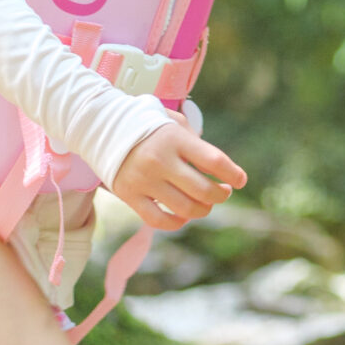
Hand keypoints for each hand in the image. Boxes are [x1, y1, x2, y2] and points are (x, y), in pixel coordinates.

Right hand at [110, 120, 245, 229]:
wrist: (104, 129)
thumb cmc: (149, 126)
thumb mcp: (174, 122)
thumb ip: (196, 143)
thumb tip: (221, 171)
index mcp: (175, 139)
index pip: (214, 161)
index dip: (234, 174)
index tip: (240, 180)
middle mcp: (160, 160)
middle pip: (204, 190)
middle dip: (221, 195)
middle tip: (224, 192)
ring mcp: (143, 180)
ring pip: (185, 208)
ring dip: (203, 210)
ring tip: (205, 203)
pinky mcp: (129, 195)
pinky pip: (159, 220)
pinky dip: (177, 222)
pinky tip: (184, 215)